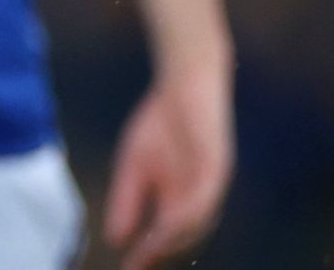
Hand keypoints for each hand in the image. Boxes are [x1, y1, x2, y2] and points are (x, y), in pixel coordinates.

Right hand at [103, 57, 233, 269]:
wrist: (183, 81)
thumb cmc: (160, 122)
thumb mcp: (133, 164)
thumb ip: (127, 199)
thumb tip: (114, 238)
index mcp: (179, 201)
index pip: (164, 236)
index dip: (146, 253)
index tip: (127, 267)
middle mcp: (199, 199)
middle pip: (183, 237)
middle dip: (160, 251)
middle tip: (138, 264)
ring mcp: (210, 184)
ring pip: (197, 223)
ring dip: (175, 238)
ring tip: (151, 249)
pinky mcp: (219, 167)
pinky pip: (207, 197)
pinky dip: (190, 212)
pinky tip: (172, 220)